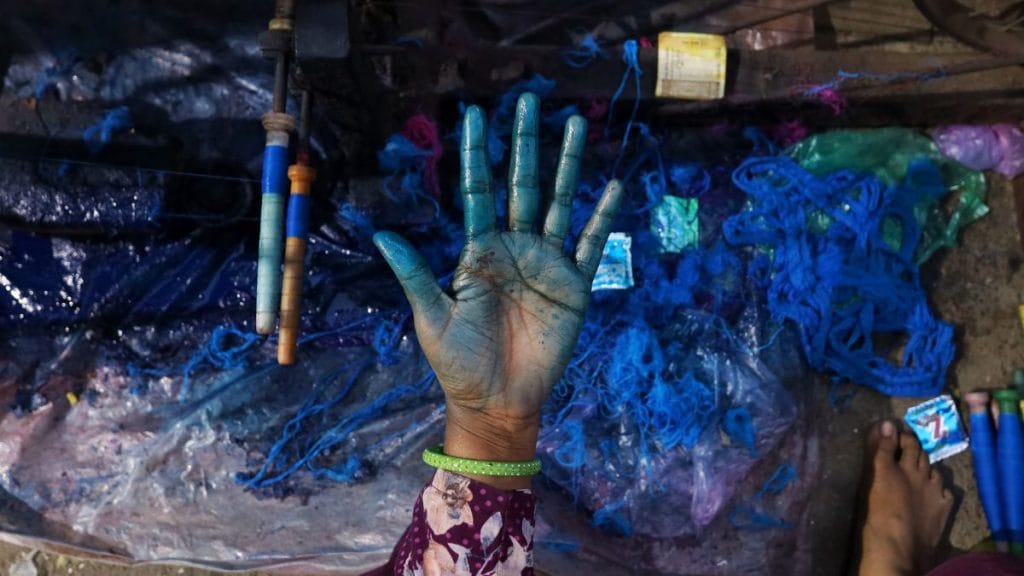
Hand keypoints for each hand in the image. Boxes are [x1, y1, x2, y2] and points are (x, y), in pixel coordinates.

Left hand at [374, 93, 621, 486]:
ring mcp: (546, 264)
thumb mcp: (432, 317)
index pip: (478, 191)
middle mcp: (514, 248)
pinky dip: (601, 216)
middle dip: (524, 143)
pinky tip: (612, 185)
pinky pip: (590, 244)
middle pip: (521, 184)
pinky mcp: (573, 286)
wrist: (497, 402)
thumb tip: (383, 233)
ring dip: (566, 165)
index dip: (477, 153)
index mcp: (478, 252)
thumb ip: (416, 274)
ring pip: (558, 202)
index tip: (474, 113)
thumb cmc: (459, 363)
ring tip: (574, 125)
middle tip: (529, 101)